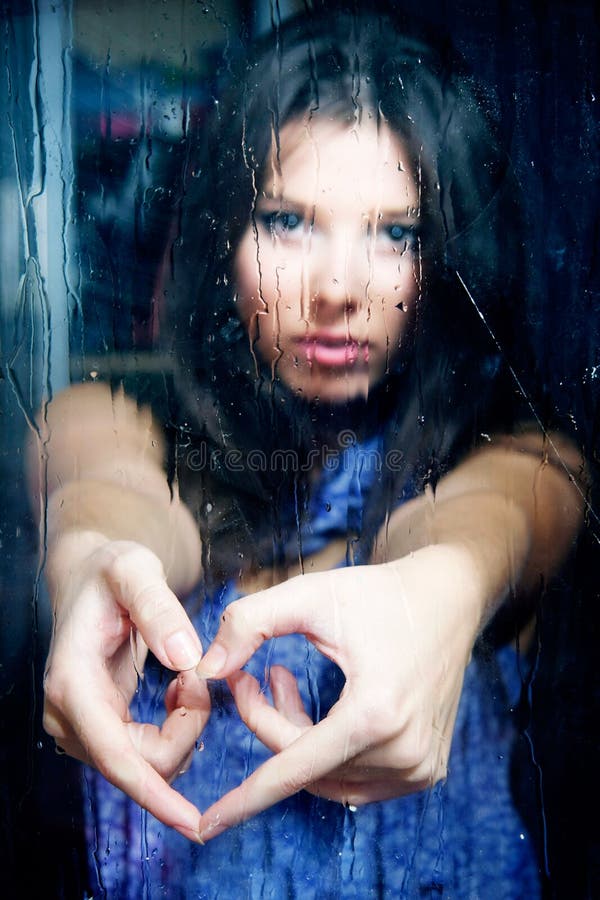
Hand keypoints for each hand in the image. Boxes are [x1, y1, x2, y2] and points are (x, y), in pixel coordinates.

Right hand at [42, 532, 208, 841]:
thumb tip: (186, 658)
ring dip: (183, 726)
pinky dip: (175, 726)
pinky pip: (149, 750)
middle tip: (199, 676)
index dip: (154, 792)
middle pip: (141, 763)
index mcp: (72, 682)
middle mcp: (68, 713)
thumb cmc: (112, 570)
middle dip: (186, 728)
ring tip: (188, 676)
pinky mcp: (99, 726)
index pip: (114, 754)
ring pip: (149, 761)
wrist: (92, 576)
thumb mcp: (136, 571)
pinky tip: (179, 689)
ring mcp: (82, 724)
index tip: (191, 821)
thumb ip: (159, 609)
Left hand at [195, 544, 483, 841]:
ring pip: (325, 775)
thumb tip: (206, 671)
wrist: (446, 599)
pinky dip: (324, 749)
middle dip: (268, 721)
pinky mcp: (425, 769)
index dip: (244, 799)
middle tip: (256, 675)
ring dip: (294, 735)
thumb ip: (249, 624)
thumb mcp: (310, 595)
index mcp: (375, 714)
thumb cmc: (378, 594)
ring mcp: (418, 767)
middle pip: (304, 764)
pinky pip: (353, 777)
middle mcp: (403, 751)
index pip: (293, 770)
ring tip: (283, 680)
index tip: (203, 825)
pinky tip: (318, 706)